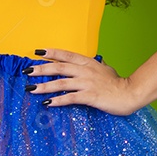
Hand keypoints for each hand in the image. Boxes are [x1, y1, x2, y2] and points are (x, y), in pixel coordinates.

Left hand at [26, 48, 142, 115]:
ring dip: (44, 86)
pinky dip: (57, 100)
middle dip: (41, 69)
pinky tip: (47, 103)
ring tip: (31, 89)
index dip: (52, 53)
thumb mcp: (106, 69)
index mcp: (88, 63)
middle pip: (59, 68)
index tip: (37, 52)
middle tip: (27, 71)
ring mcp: (87, 83)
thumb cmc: (118, 83)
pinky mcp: (90, 96)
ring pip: (61, 83)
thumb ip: (97, 66)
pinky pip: (70, 98)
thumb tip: (95, 62)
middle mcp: (85, 70)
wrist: (130, 93)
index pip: (66, 55)